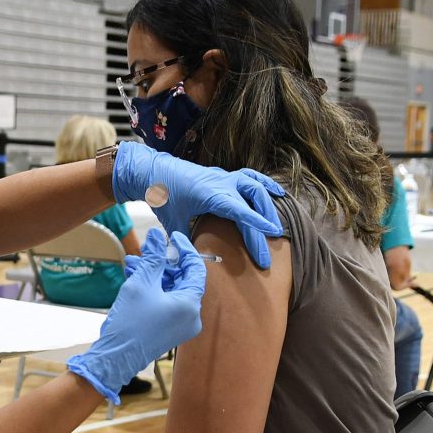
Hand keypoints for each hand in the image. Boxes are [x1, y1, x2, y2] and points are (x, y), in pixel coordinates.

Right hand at [67, 228, 205, 404]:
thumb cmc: (129, 322)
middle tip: (146, 250)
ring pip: (171, 290)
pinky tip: (134, 278)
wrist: (115, 358)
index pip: (195, 269)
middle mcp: (191, 316)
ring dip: (153, 274)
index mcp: (190, 304)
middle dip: (162, 263)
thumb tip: (156, 236)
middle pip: (182, 279)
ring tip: (132, 264)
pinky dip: (153, 290)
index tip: (172, 236)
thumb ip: (153, 257)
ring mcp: (180, 325)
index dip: (184, 249)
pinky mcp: (169, 330)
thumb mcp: (141, 283)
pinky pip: (166, 302)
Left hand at [111, 141, 283, 268]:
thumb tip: (191, 262)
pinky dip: (266, 184)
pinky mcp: (224, 175)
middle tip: (265, 256)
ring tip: (277, 229)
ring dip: (268, 207)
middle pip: (252, 201)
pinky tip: (278, 193)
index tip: (272, 233)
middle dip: (263, 227)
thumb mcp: (171, 221)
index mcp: (210, 194)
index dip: (256, 222)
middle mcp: (222, 182)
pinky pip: (251, 177)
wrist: (154, 170)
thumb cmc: (162, 195)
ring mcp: (225, 176)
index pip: (239, 209)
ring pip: (255, 187)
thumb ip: (183, 242)